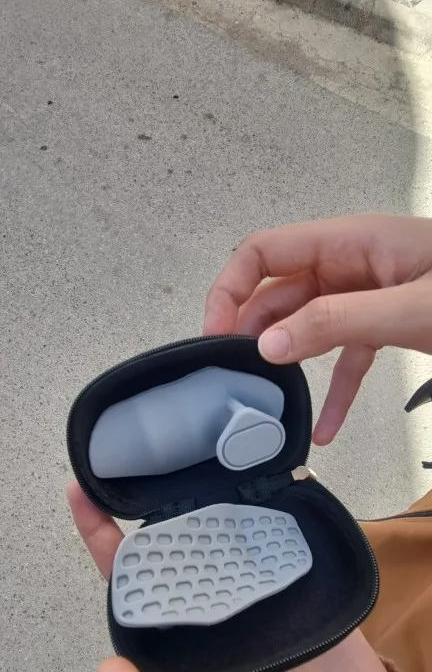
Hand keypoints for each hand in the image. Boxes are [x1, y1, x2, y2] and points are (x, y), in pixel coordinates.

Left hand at [69, 480, 398, 671]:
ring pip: (223, 538)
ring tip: (187, 453)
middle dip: (152, 506)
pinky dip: (263, 510)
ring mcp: (260, 601)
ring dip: (206, 501)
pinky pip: (277, 541)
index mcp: (180, 660)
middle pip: (176, 551)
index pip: (133, 596)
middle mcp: (214, 623)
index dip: (107, 549)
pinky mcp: (304, 589)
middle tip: (138, 456)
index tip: (85, 498)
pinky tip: (247, 481)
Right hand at [204, 214, 431, 443]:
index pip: (265, 252)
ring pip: (308, 326)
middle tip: (232, 375)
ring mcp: (368, 293)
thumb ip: (337, 322)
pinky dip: (334, 391)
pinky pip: (347, 357)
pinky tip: (325, 428)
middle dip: (252, 331)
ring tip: (262, 398)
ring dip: (286, 361)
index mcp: (350, 242)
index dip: (231, 289)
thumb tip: (269, 345)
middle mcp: (351, 263)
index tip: (216, 335)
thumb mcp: (407, 307)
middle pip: (280, 292)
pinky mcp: (386, 323)